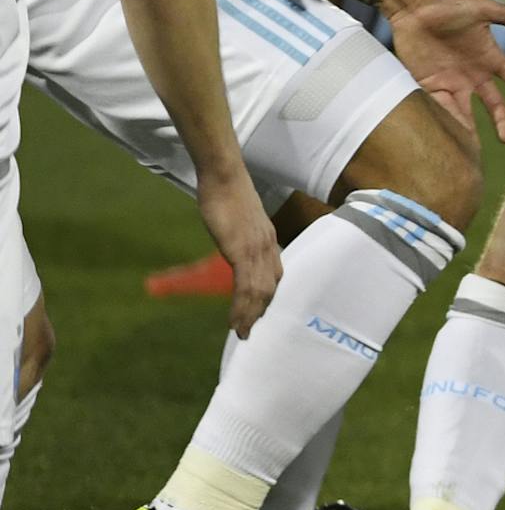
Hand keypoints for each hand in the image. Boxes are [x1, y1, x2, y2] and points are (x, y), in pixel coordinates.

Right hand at [196, 166, 279, 337]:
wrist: (224, 176)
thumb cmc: (227, 193)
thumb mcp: (239, 220)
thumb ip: (241, 235)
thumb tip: (235, 245)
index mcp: (269, 240)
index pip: (275, 274)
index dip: (269, 296)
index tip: (261, 312)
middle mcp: (268, 247)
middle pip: (271, 287)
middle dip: (262, 311)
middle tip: (251, 331)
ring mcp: (257, 249)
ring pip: (260, 291)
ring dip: (251, 315)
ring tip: (242, 333)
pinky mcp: (242, 251)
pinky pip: (246, 287)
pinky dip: (242, 308)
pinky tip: (235, 321)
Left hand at [390, 0, 504, 143]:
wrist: (414, 6)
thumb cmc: (450, 5)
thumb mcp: (483, 10)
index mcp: (490, 58)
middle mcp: (474, 75)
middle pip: (493, 104)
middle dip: (501, 122)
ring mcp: (452, 81)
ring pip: (466, 111)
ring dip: (471, 129)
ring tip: (474, 148)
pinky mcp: (430, 85)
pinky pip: (440, 106)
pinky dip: (446, 119)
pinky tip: (451, 133)